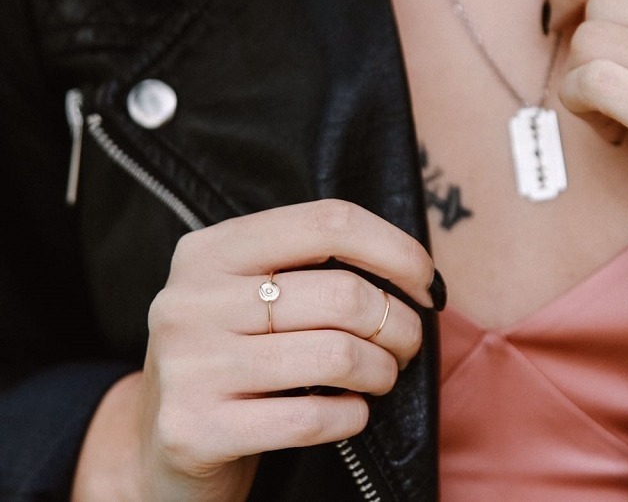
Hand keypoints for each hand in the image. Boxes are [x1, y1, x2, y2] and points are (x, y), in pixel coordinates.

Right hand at [105, 200, 434, 499]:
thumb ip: (313, 267)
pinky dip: (353, 416)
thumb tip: (418, 271)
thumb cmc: (234, 358)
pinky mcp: (195, 431)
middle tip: (406, 345)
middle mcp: (190, 301)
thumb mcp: (252, 295)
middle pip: (343, 294)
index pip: (329, 222)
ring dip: (382, 372)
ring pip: (337, 355)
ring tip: (381, 377)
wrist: (158, 446)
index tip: (427, 284)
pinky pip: (313, 417)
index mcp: (210, 250)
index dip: (397, 250)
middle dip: (399, 324)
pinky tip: (350, 413)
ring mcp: (189, 367)